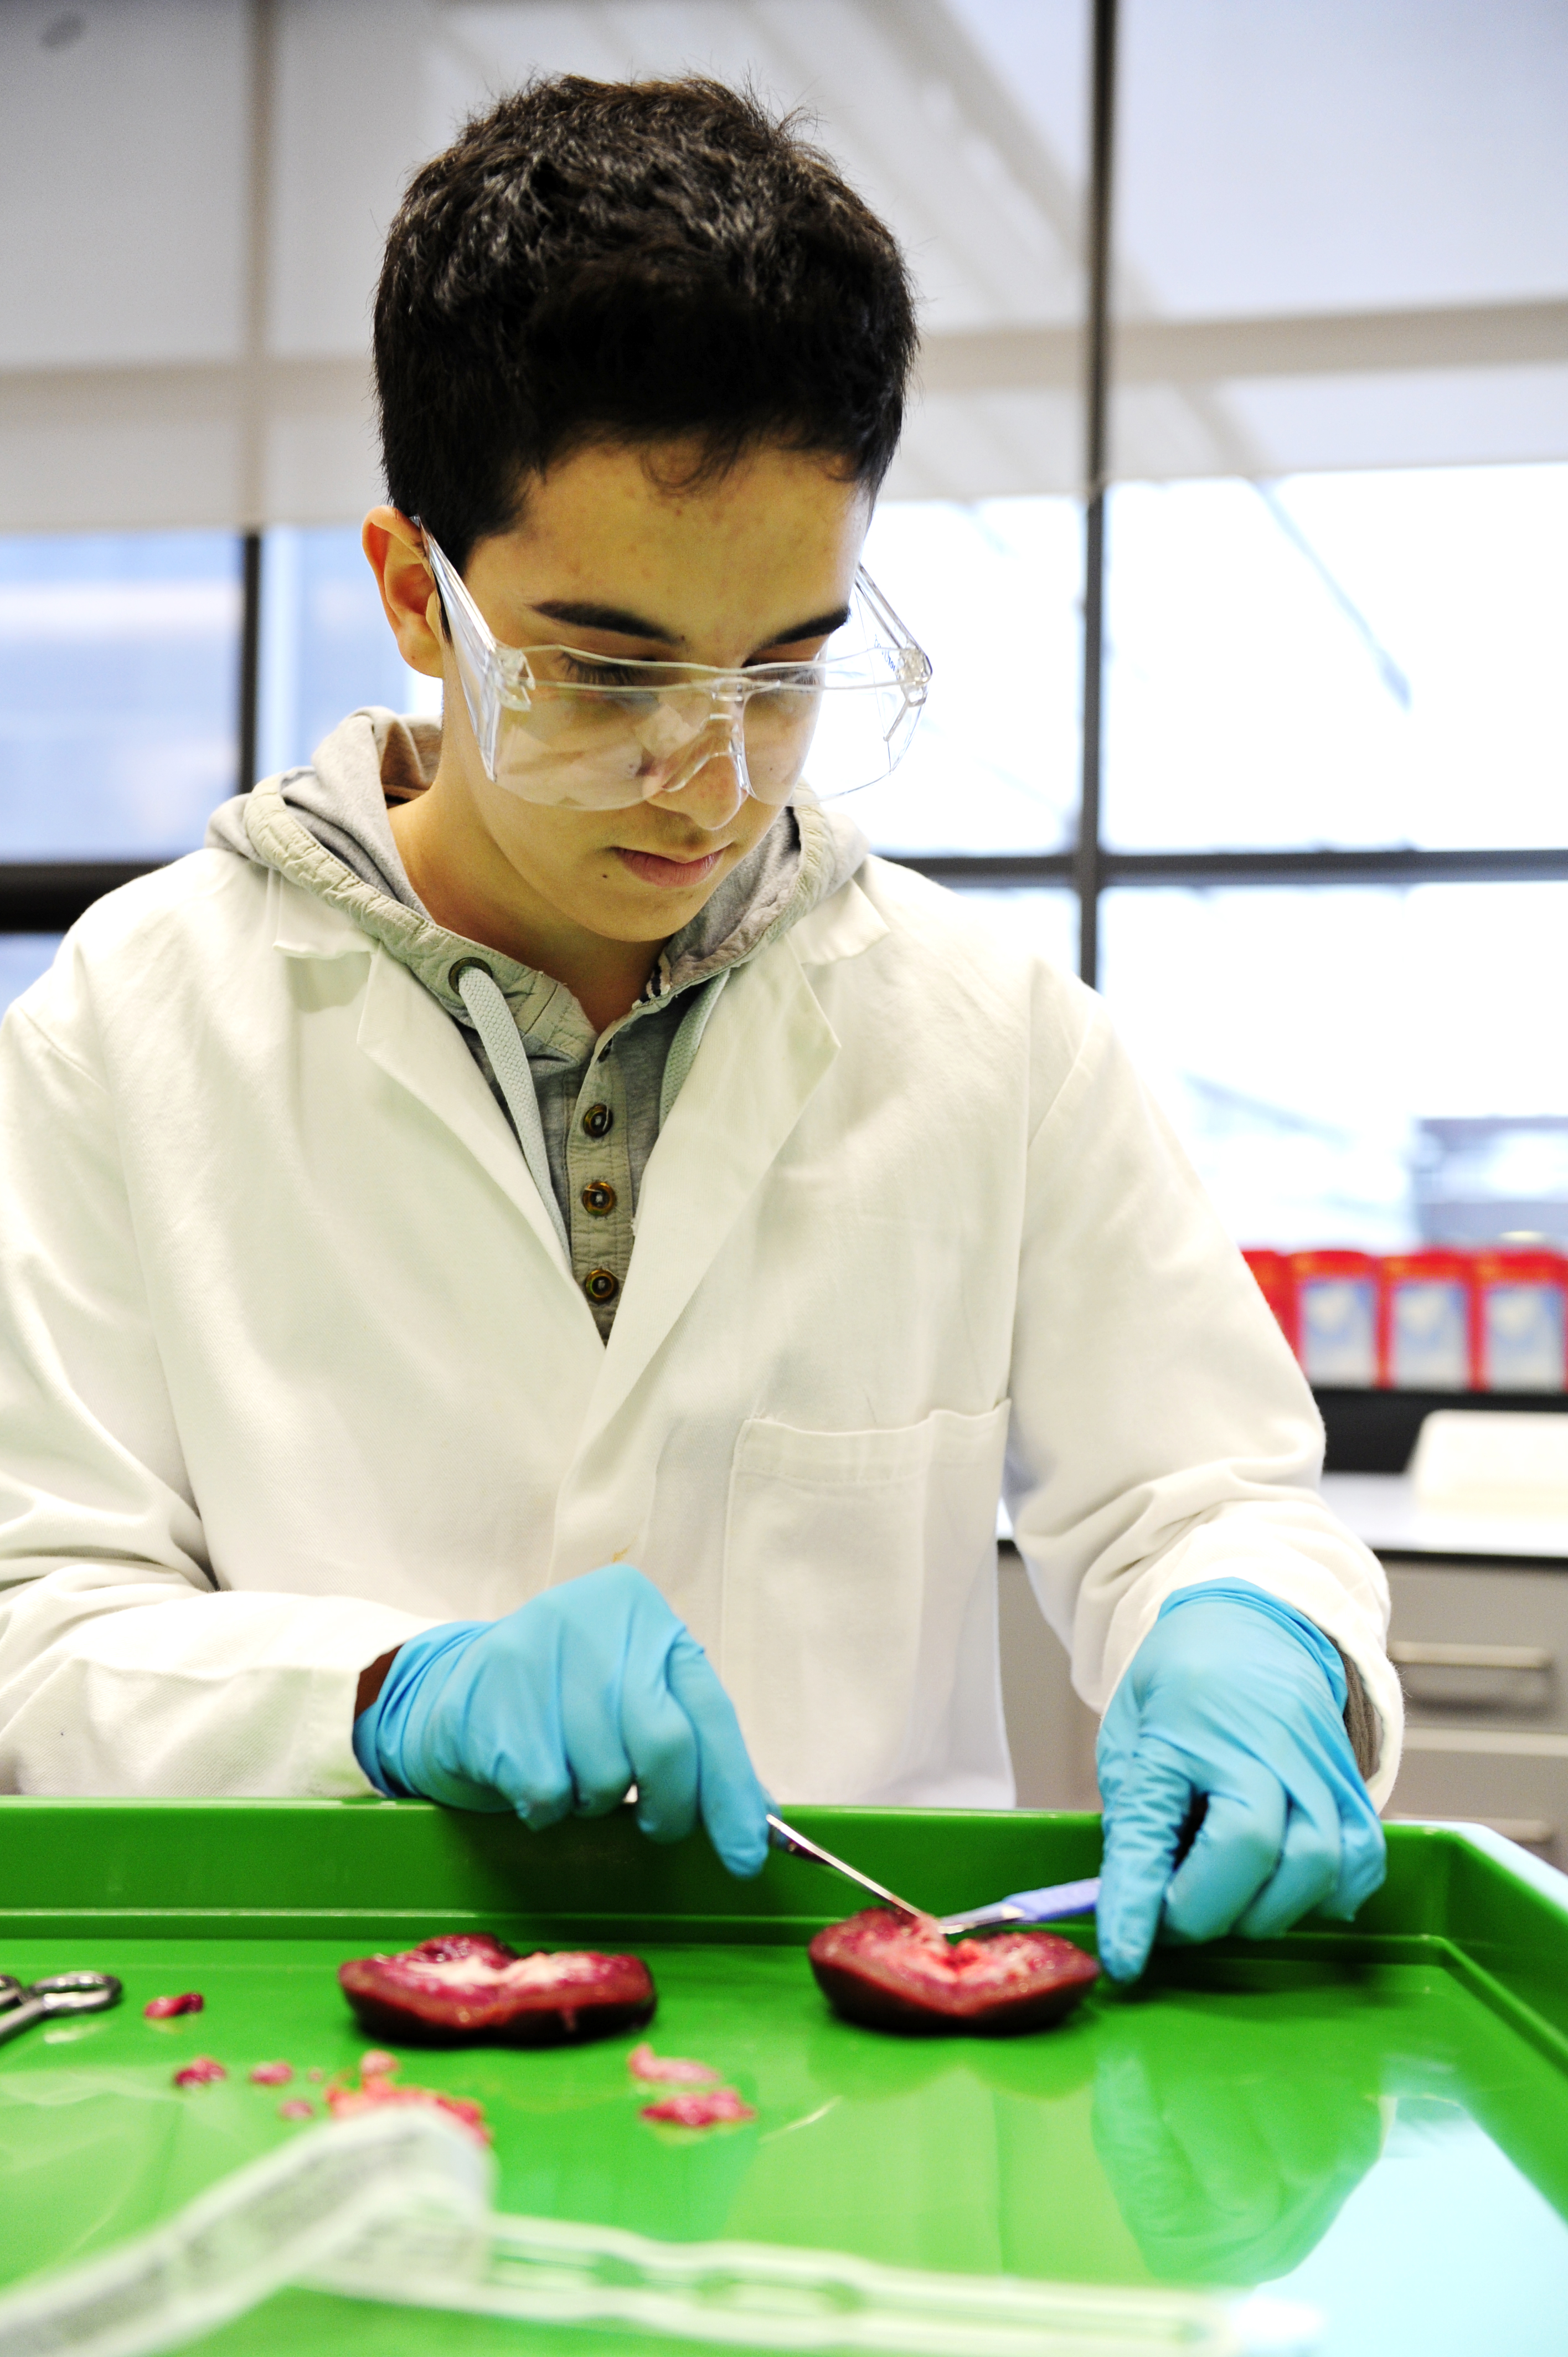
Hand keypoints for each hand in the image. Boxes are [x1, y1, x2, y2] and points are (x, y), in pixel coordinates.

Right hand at [353, 1563, 768, 1876]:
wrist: (459, 1689)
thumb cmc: (568, 1704)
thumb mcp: (637, 1701)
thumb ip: (697, 1751)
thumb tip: (761, 1824)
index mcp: (645, 1616)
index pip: (710, 1712)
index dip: (732, 1792)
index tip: (745, 1858)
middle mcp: (597, 1621)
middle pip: (665, 1745)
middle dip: (669, 1806)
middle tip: (653, 1823)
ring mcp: (539, 1653)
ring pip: (603, 1778)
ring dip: (593, 1802)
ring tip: (569, 1773)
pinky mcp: (490, 1696)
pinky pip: (546, 1793)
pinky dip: (546, 1809)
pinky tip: (530, 1775)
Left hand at [1094, 1581, 1385, 1981]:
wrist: (1254, 1621)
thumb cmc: (1181, 1679)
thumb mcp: (1130, 1729)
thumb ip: (1134, 1810)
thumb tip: (1138, 1897)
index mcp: (1181, 1728)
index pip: (1153, 1829)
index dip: (1136, 1903)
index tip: (1125, 1960)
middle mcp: (1258, 1747)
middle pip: (1251, 1850)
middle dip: (1206, 1910)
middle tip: (1175, 1913)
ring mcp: (1315, 1766)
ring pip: (1315, 1866)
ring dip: (1268, 1908)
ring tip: (1231, 1895)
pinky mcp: (1353, 1784)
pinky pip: (1360, 1860)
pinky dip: (1329, 1893)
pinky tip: (1289, 1887)